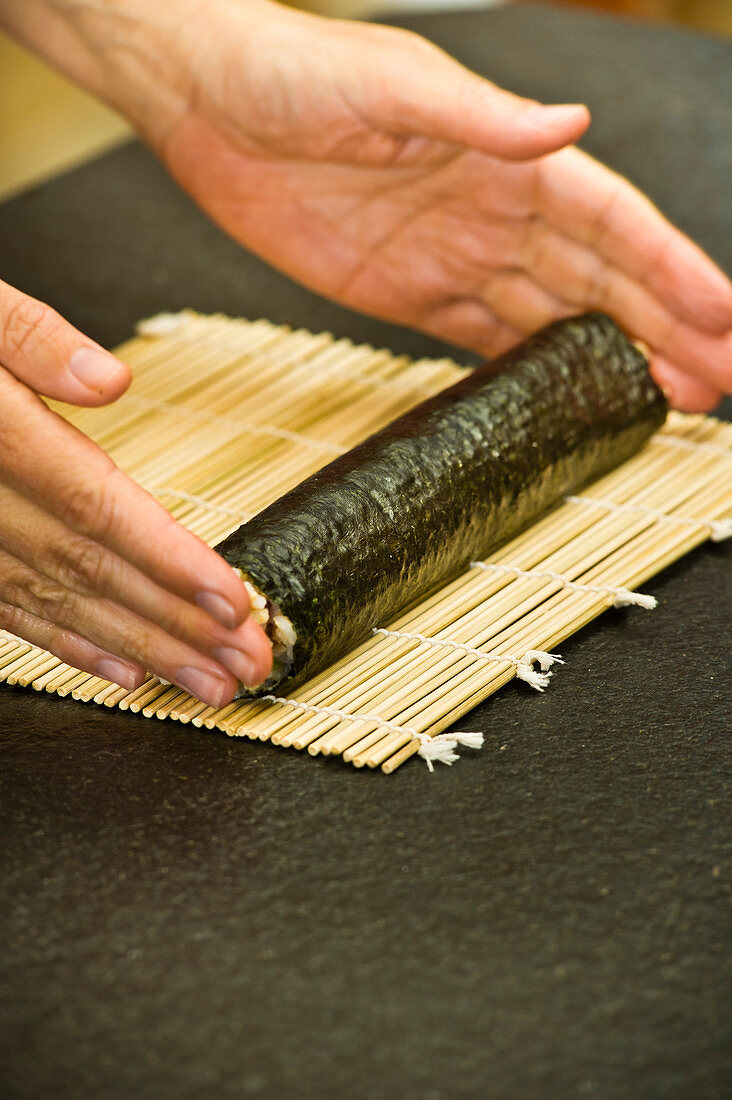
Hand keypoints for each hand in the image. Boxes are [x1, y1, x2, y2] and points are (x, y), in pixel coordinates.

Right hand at [0, 279, 271, 701]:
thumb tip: (109, 381)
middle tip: (250, 665)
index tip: (234, 603)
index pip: (93, 506)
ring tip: (209, 684)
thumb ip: (32, 339)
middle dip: (177, 625)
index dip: (168, 561)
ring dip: (141, 650)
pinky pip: (9, 610)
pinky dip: (70, 644)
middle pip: (90, 570)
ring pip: (58, 603)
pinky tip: (124, 672)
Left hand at [152, 1, 731, 411]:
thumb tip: (569, 127)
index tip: (722, 320)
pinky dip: (527, 372)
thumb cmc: (296, 73)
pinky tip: (565, 399)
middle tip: (718, 384)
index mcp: (509, 159)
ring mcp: (454, 260)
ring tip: (668, 402)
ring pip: (552, 319)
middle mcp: (496, 214)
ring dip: (610, 360)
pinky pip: (483, 340)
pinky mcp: (407, 297)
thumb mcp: (392, 89)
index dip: (672, 272)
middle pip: (601, 282)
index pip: (614, 224)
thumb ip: (481, 121)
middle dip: (665, 331)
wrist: (209, 105)